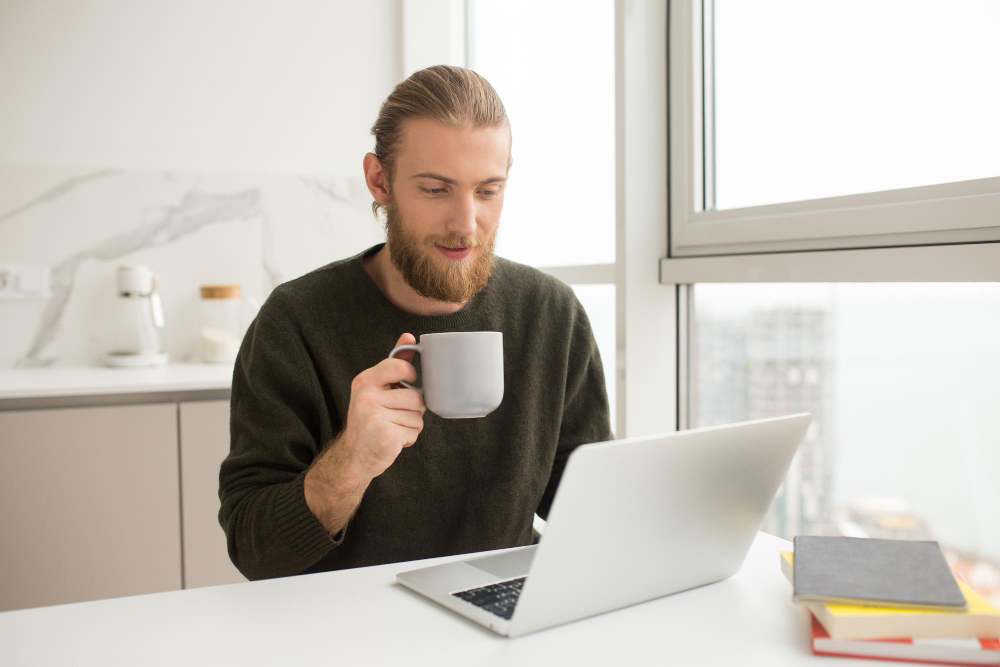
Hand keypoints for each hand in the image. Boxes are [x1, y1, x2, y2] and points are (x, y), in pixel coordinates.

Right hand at [338, 333, 425, 479]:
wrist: (353, 456)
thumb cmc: (369, 419)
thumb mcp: (375, 388)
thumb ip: (394, 365)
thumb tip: (410, 337)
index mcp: (365, 381)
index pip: (401, 367)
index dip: (411, 376)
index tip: (407, 383)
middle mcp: (367, 397)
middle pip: (416, 397)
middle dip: (413, 409)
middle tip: (395, 415)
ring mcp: (376, 416)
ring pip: (418, 416)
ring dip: (411, 424)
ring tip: (393, 427)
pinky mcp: (387, 435)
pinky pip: (414, 431)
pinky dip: (409, 438)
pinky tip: (393, 439)